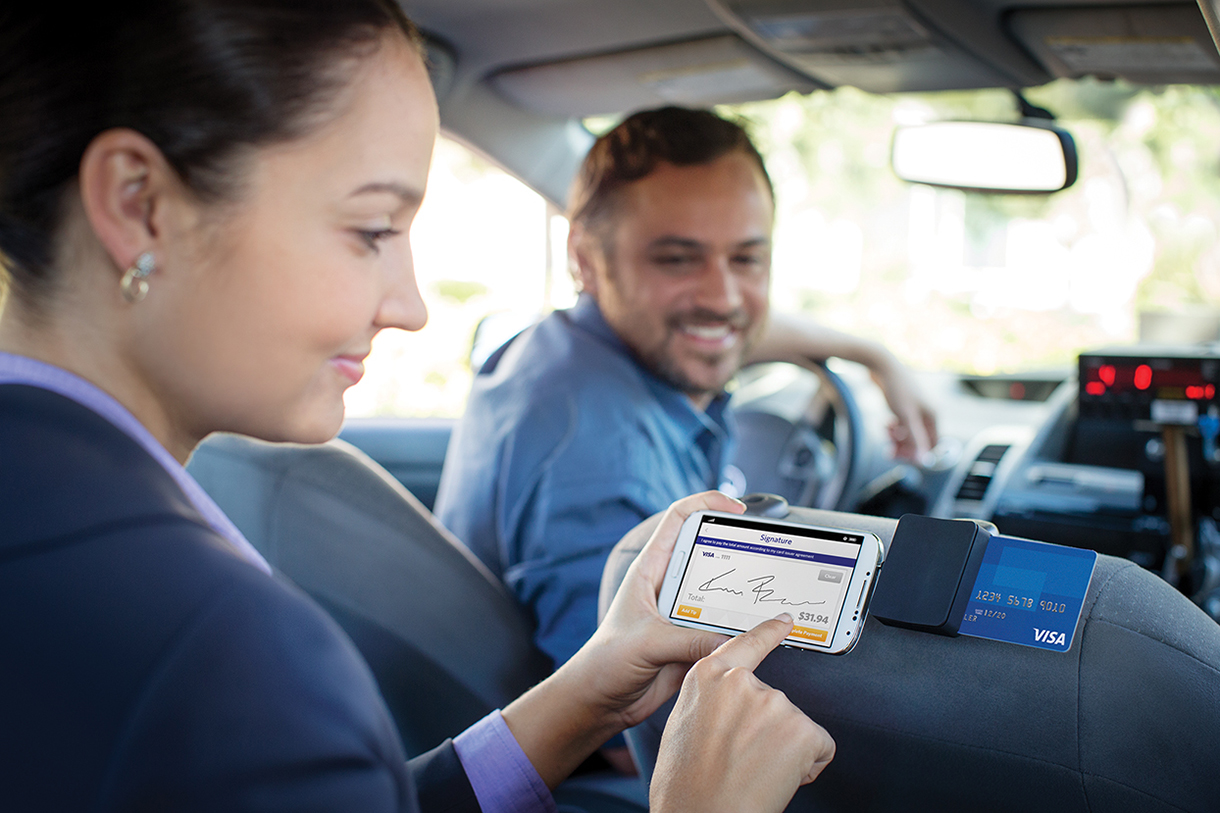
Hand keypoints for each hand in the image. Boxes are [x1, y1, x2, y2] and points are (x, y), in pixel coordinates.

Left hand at [501, 490, 744, 787]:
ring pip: (722, 594)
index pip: (678, 520)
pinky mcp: (694, 640)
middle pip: (709, 554)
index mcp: (651, 571)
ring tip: (773, 594)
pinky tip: (763, 632)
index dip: (706, 503)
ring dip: (744, 595)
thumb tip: (732, 640)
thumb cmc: (606, 662)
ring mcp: (684, 613)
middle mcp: (670, 587)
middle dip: (738, 549)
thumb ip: (688, 640)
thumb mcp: (646, 643)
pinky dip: (743, 629)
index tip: (736, 507)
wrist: (600, 701)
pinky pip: (724, 628)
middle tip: (767, 554)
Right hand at [650, 615, 834, 812]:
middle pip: (773, 701)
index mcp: (708, 676)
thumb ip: (711, 703)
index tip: (786, 620)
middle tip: (741, 760)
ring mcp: (774, 703)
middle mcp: (742, 681)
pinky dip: (805, 767)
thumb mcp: (684, 726)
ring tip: (752, 772)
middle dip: (768, 731)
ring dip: (785, 751)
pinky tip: (776, 778)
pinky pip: (818, 748)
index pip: (746, 644)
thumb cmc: (685, 786)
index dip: (769, 632)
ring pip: (795, 727)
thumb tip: (727, 710)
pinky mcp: (801, 729)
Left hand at [869, 356, 937, 461]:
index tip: (899, 457)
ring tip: (885, 431)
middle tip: (888, 451)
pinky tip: (885, 424)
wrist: (883, 366)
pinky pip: (901, 426)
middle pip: (918, 441)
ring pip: (908, 434)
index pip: (930, 445)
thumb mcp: (906, 417)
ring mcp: (915, 410)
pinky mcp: (903, 407)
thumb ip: (916, 440)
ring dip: (896, 438)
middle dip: (904, 447)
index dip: (916, 454)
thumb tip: (924, 461)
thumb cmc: (897, 390)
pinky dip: (893, 429)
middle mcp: (927, 414)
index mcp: (933, 416)